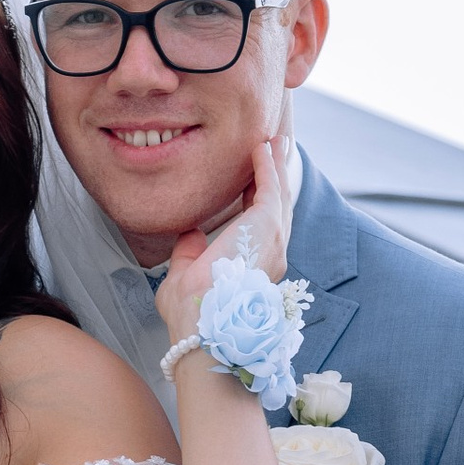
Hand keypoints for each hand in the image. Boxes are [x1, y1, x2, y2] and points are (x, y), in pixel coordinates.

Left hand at [157, 133, 290, 347]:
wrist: (202, 323)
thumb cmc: (191, 314)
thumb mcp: (185, 278)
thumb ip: (189, 255)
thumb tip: (190, 233)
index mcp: (253, 268)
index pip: (258, 228)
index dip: (255, 200)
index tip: (250, 181)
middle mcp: (270, 255)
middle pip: (276, 207)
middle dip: (275, 177)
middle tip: (273, 151)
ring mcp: (272, 242)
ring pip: (278, 194)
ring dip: (275, 165)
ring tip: (273, 141)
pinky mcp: (267, 228)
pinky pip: (271, 188)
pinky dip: (267, 166)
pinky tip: (261, 148)